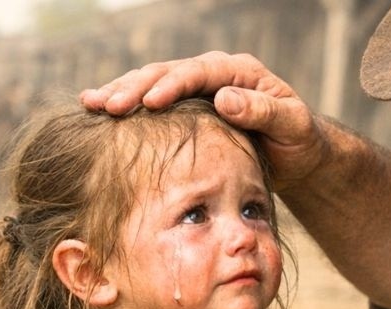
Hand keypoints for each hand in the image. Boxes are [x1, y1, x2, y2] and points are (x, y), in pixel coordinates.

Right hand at [80, 52, 325, 186]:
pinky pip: (152, 102)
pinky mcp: (186, 109)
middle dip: (134, 87)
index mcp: (239, 72)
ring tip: (91, 104)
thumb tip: (224, 98)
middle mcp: (214, 74)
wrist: (298, 154)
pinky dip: (128, 106)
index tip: (150, 104)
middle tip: (107, 105)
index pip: (198, 72)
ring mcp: (198, 90)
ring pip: (152, 83)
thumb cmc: (299, 141)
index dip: (172, 85)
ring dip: (121, 92)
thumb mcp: (292, 126)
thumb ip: (263, 112)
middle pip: (166, 72)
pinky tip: (99, 112)